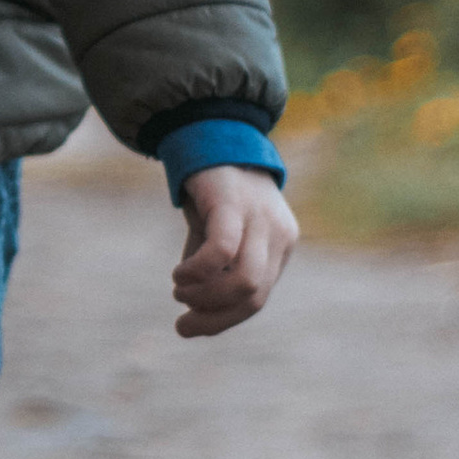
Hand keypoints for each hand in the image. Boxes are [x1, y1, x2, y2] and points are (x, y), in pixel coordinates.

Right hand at [171, 163, 299, 341]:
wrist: (210, 132)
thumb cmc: (213, 190)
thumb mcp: (220, 234)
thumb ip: (215, 268)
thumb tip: (196, 309)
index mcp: (279, 245)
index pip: (258, 298)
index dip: (223, 319)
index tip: (190, 326)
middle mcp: (278, 234)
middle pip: (254, 296)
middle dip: (214, 317)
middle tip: (182, 321)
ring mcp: (260, 218)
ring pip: (244, 281)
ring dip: (206, 297)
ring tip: (180, 290)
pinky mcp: (234, 203)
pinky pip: (222, 250)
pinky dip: (198, 271)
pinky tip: (179, 274)